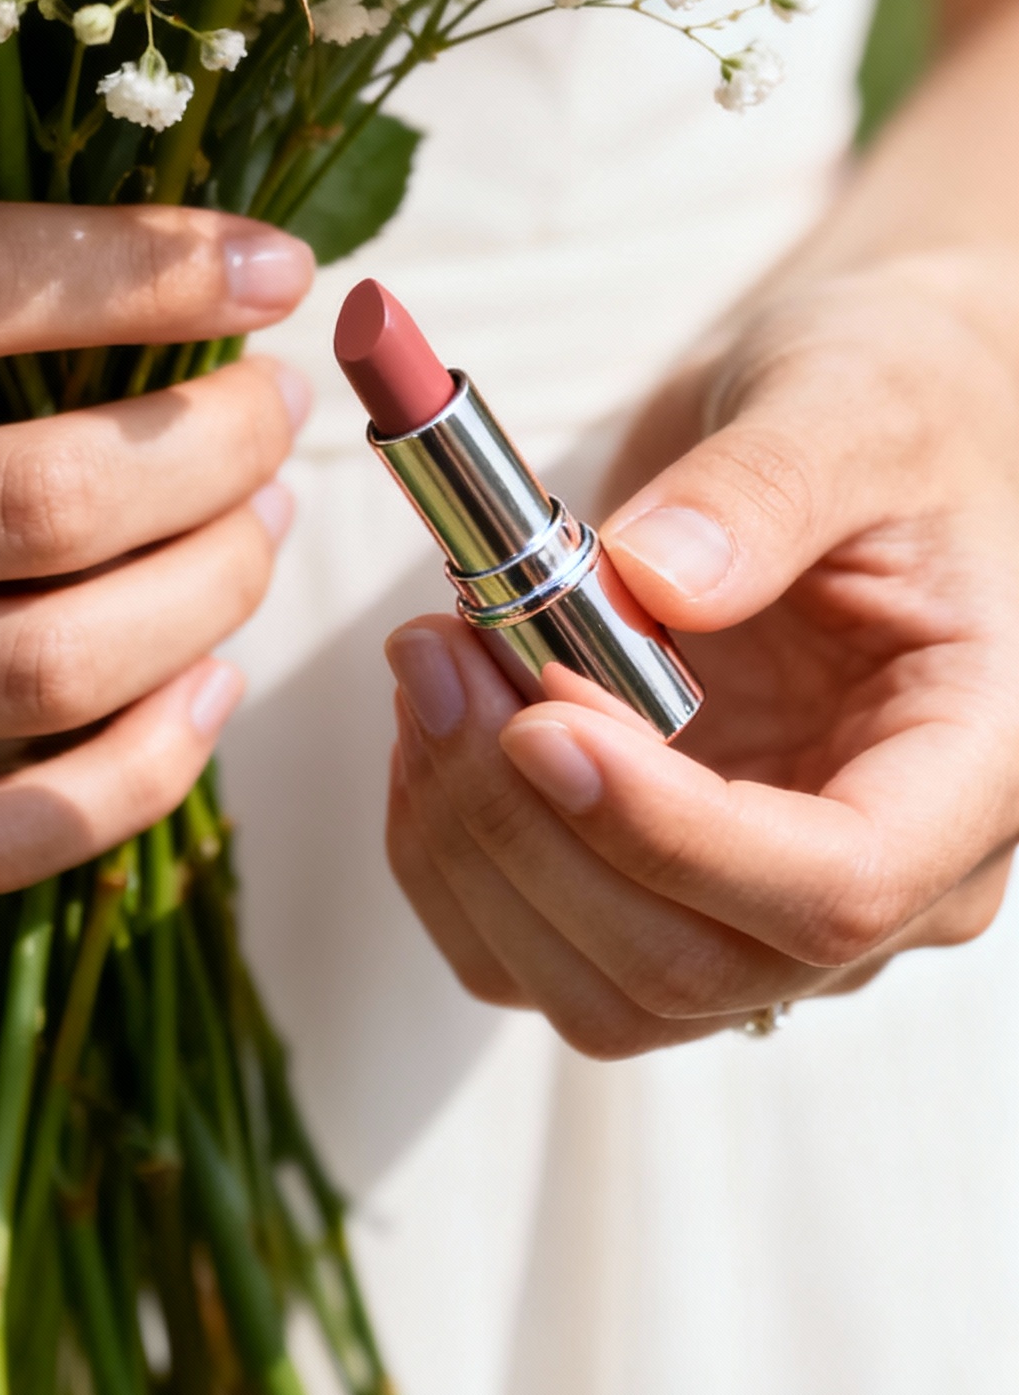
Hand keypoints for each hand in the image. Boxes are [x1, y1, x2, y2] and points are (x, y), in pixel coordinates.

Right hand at [0, 204, 311, 890]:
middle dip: (217, 450)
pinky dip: (144, 769)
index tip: (271, 268)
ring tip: (260, 522)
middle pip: (36, 503)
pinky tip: (208, 680)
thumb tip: (215, 267)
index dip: (141, 271)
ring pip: (45, 668)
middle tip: (273, 410)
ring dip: (210, 590)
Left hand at [385, 251, 1018, 1055]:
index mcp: (973, 765)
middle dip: (531, 828)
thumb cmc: (888, 404)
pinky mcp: (663, 886)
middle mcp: (887, 878)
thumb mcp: (849, 407)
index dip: (669, 837)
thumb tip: (650, 581)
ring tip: (431, 661)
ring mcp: (765, 900)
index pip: (836, 886)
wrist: (851, 420)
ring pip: (597, 990)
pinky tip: (433, 719)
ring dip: (471, 843)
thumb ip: (763, 490)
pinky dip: (447, 854)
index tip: (539, 720)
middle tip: (443, 656)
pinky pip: (530, 948)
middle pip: (692, 965)